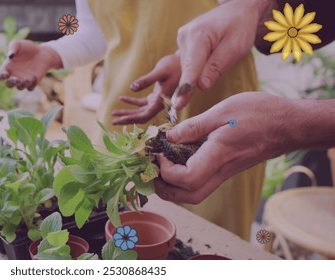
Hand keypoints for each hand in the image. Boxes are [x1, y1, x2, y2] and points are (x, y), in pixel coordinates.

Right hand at [0, 40, 61, 89]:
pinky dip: (31, 85)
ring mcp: (23, 80)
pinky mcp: (33, 82)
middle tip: (16, 79)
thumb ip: (12, 47)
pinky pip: (30, 88)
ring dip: (22, 85)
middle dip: (11, 83)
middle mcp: (14, 75)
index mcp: (7, 67)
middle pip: (9, 85)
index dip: (1, 77)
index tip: (6, 73)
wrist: (42, 53)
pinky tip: (34, 77)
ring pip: (19, 88)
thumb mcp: (19, 44)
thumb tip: (10, 56)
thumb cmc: (28, 48)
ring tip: (27, 79)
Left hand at [112, 54, 180, 124]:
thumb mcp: (160, 71)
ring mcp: (158, 100)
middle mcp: (160, 104)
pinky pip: (142, 102)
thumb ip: (146, 80)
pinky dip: (131, 102)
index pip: (145, 115)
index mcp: (162, 101)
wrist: (185, 62)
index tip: (119, 120)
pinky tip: (121, 98)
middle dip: (127, 118)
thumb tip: (132, 88)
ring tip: (114, 113)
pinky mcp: (156, 95)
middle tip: (112, 120)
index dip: (131, 119)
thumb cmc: (174, 65)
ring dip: (128, 112)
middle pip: (141, 116)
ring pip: (140, 110)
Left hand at [154, 92, 300, 203]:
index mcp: (218, 155)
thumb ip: (194, 126)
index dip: (166, 170)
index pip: (185, 179)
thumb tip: (168, 137)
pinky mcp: (227, 170)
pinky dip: (184, 179)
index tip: (159, 151)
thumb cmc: (260, 114)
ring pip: (195, 195)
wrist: (288, 125)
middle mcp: (221, 171)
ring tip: (161, 166)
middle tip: (152, 168)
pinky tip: (177, 160)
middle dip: (165, 188)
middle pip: (188, 197)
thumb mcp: (223, 110)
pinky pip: (202, 183)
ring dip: (173, 187)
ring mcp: (225, 173)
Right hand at [174, 0, 271, 108]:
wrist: (238, 10)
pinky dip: (197, 68)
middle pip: (187, 68)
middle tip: (200, 89)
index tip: (178, 104)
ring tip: (219, 58)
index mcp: (197, 35)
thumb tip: (201, 87)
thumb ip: (216, 67)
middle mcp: (184, 36)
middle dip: (194, 82)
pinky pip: (188, 62)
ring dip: (199, 73)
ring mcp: (182, 39)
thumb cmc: (239, 27)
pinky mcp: (183, 44)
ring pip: (187, 66)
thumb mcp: (235, 48)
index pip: (190, 67)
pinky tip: (210, 60)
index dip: (185, 87)